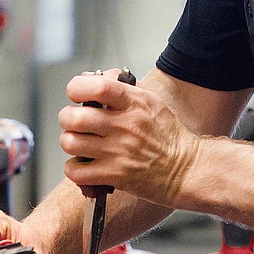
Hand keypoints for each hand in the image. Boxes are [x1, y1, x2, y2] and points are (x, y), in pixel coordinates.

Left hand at [58, 69, 198, 208]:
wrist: (186, 169)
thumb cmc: (167, 134)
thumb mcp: (150, 101)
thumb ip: (120, 86)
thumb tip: (88, 77)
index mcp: (133, 103)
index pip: (96, 87)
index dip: (76, 88)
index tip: (75, 93)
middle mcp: (124, 126)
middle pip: (74, 117)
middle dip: (67, 118)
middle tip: (74, 122)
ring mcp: (118, 152)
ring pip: (70, 143)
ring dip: (70, 143)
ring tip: (80, 143)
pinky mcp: (114, 176)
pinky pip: (75, 171)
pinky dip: (74, 168)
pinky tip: (84, 164)